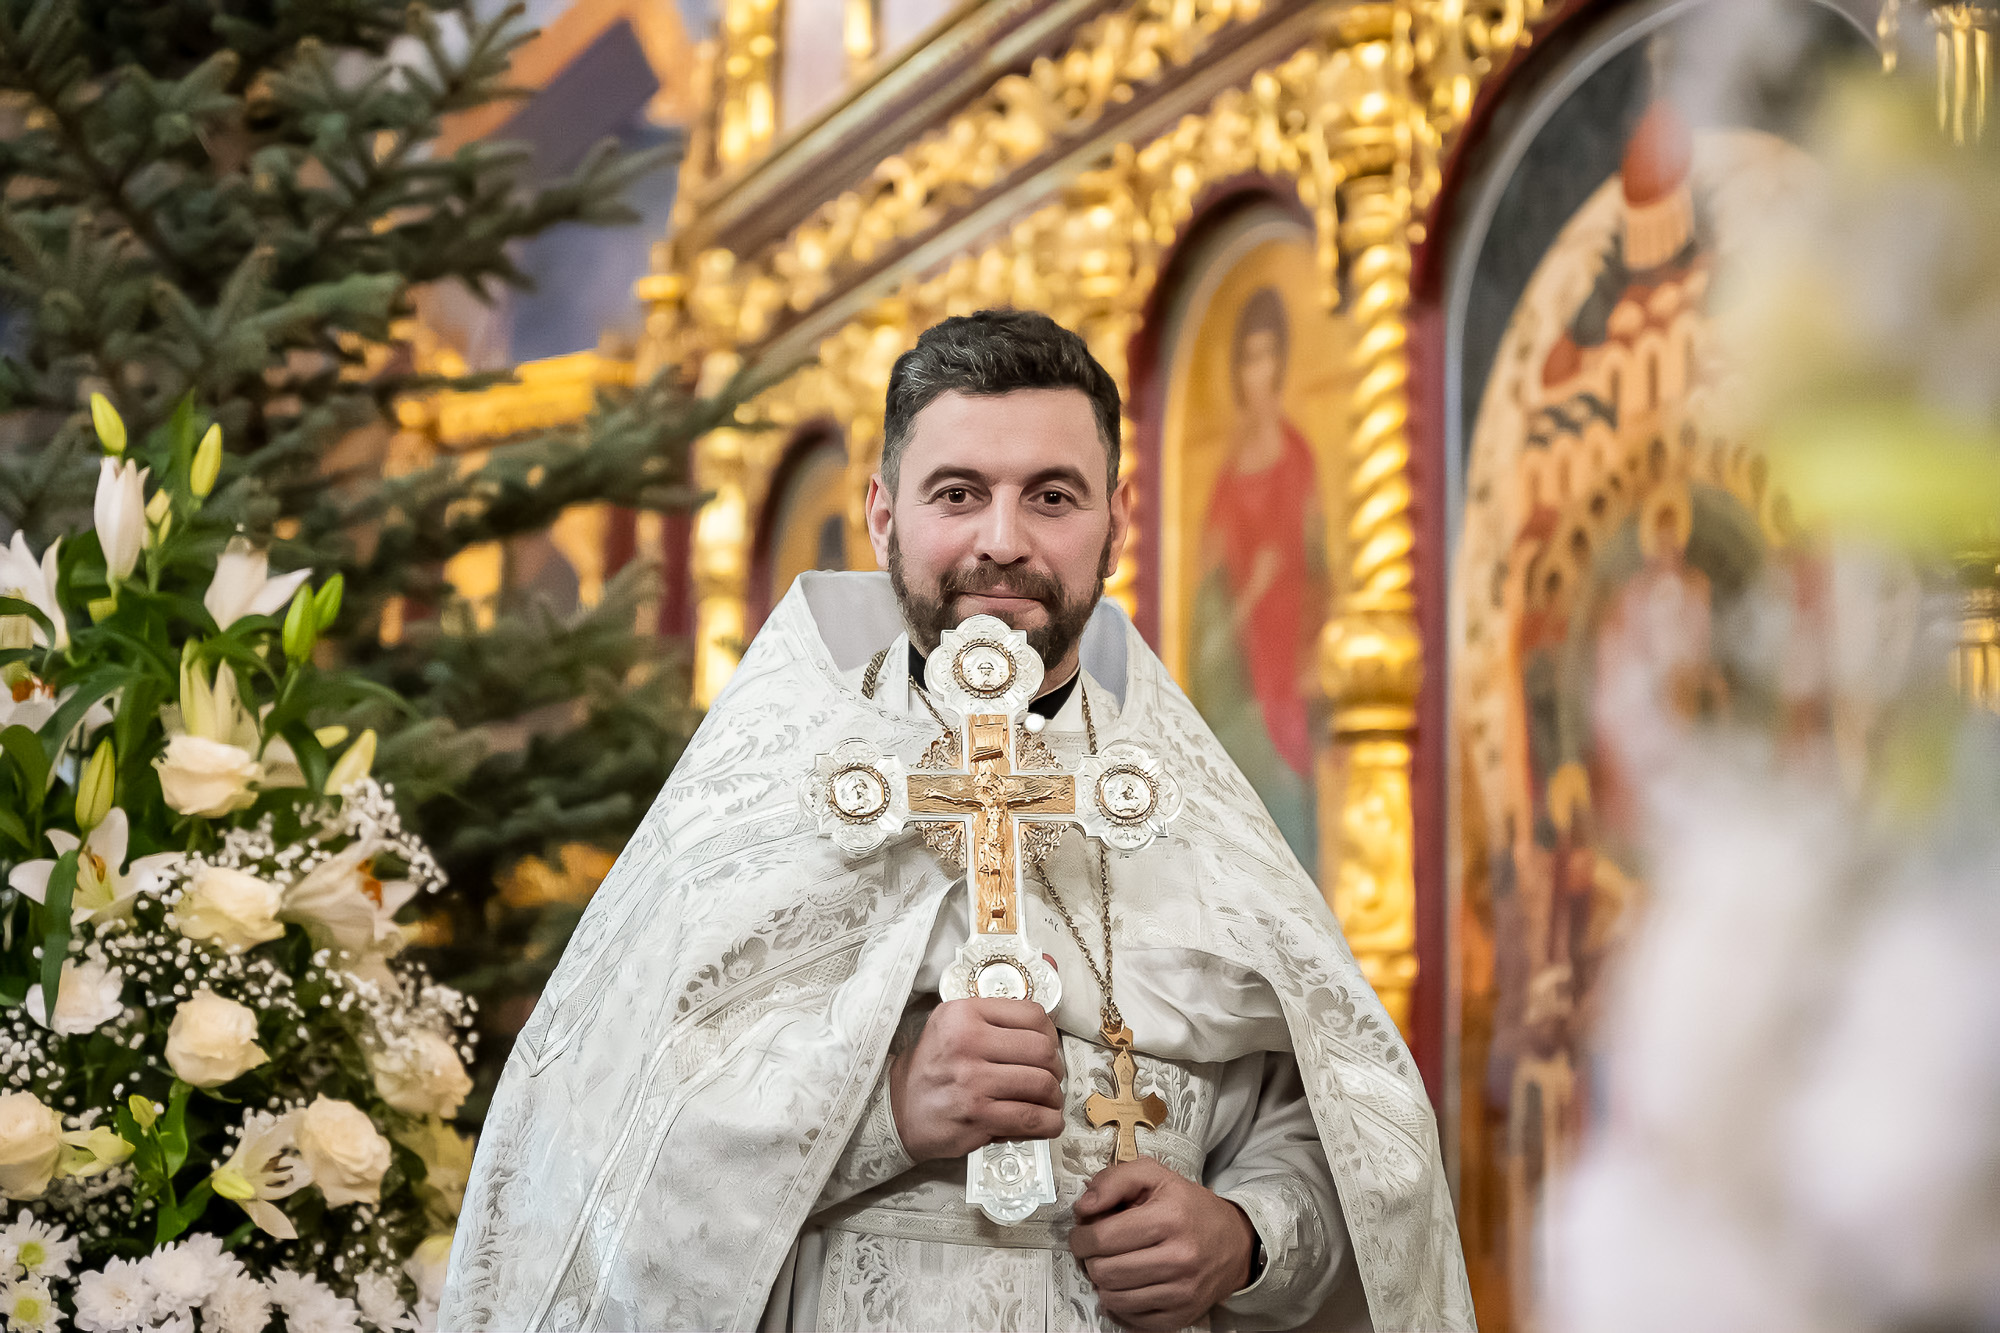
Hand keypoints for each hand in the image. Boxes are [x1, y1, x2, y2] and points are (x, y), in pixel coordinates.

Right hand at [888, 998, 1064, 1162]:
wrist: (899, 1109)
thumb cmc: (933, 1067)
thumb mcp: (953, 1025)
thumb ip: (996, 1013)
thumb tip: (1048, 988)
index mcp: (963, 1014)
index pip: (1032, 1014)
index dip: (1050, 1033)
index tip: (1047, 1046)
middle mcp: (966, 1043)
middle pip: (1042, 1051)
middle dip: (1055, 1067)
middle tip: (1049, 1076)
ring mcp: (972, 1082)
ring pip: (1042, 1084)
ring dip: (1053, 1097)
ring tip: (1047, 1100)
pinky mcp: (977, 1117)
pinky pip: (1032, 1118)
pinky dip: (1048, 1122)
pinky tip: (1045, 1121)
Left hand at [1069, 1157, 1256, 1331]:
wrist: (1235, 1243)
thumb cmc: (1190, 1208)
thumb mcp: (1156, 1176)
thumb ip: (1115, 1180)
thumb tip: (1084, 1206)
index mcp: (1169, 1218)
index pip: (1103, 1238)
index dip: (1080, 1237)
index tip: (1081, 1234)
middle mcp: (1179, 1258)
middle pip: (1105, 1271)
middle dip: (1090, 1260)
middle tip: (1094, 1251)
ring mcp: (1182, 1291)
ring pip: (1114, 1298)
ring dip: (1102, 1283)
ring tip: (1110, 1266)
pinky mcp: (1182, 1315)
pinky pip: (1132, 1319)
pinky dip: (1120, 1304)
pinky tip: (1126, 1285)